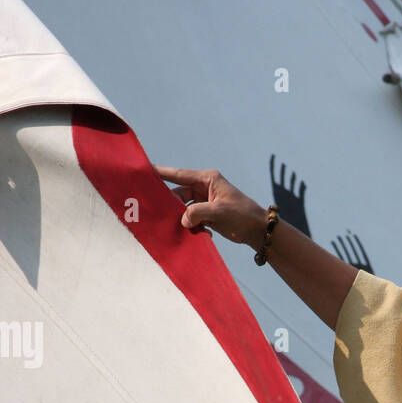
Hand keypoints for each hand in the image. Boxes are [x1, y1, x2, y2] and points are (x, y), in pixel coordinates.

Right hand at [152, 165, 267, 246]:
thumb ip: (198, 212)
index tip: (143, 169)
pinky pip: (191, 218)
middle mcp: (203, 187)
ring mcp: (204, 201)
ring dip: (181, 218)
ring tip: (178, 227)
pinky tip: (197, 233)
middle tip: (156, 212)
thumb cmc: (243, 215)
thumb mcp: (220, 211)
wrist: (258, 230)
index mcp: (207, 179)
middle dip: (170, 203)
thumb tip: (183, 220)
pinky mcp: (206, 214)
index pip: (178, 174)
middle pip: (178, 193)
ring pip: (183, 208)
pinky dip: (191, 226)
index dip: (160, 173)